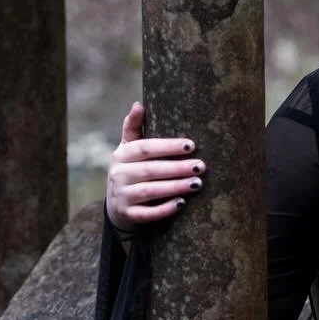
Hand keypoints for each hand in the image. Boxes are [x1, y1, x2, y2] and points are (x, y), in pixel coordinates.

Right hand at [106, 103, 204, 234]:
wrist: (117, 206)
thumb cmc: (131, 170)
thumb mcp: (128, 149)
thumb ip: (134, 127)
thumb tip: (138, 104)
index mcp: (122, 155)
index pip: (145, 148)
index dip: (168, 146)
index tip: (192, 145)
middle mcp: (119, 175)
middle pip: (150, 170)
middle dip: (177, 168)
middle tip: (201, 166)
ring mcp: (121, 196)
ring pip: (149, 192)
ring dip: (175, 187)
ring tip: (197, 184)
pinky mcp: (127, 215)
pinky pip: (146, 214)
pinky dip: (163, 210)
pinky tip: (181, 203)